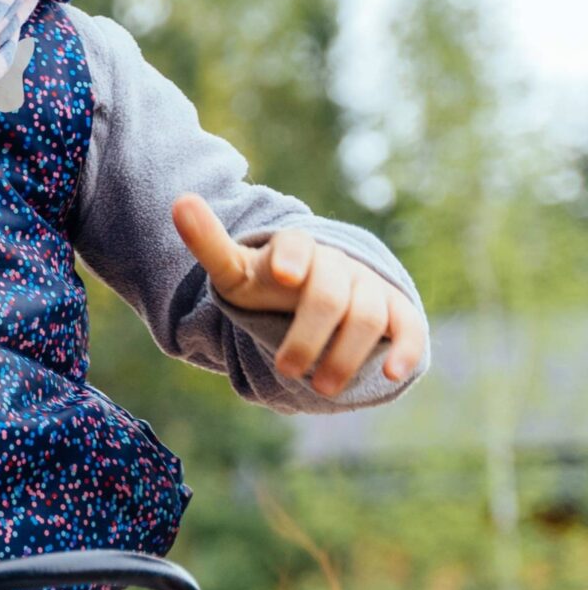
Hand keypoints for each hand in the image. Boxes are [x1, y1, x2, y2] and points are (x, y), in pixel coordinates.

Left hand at [170, 194, 425, 394]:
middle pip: (329, 294)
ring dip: (345, 353)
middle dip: (309, 334)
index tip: (283, 277)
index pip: (297, 244)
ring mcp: (369, 286)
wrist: (307, 295)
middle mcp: (337, 264)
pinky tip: (392, 373)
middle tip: (286, 369)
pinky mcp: (397, 311)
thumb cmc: (266, 284)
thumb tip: (180, 201)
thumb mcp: (232, 269)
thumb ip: (208, 242)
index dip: (292, 258)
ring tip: (320, 388)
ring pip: (367, 315)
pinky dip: (405, 348)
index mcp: (296, 248)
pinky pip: (409, 325)